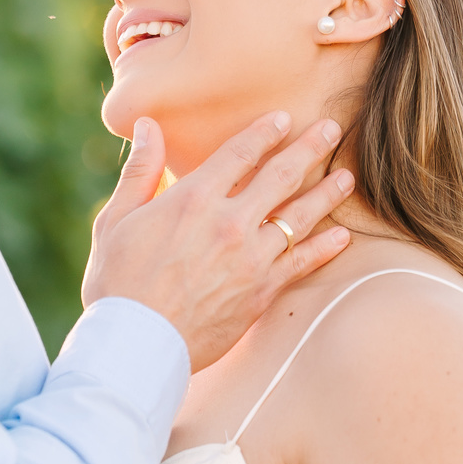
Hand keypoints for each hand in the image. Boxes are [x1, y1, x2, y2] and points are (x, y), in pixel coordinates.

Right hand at [84, 112, 353, 370]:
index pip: (240, 153)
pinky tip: (342, 236)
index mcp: (194, 198)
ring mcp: (251, 258)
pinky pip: (302, 263)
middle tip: (332, 129)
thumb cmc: (117, 283)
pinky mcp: (262, 292)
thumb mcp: (116, 220)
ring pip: (300, 216)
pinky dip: (325, 248)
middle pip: (281, 175)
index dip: (265, 132)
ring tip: (346, 176)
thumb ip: (140, 170)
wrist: (136, 344)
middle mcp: (230, 222)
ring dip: (327, 192)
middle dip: (309, 148)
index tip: (284, 119)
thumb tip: (148, 125)